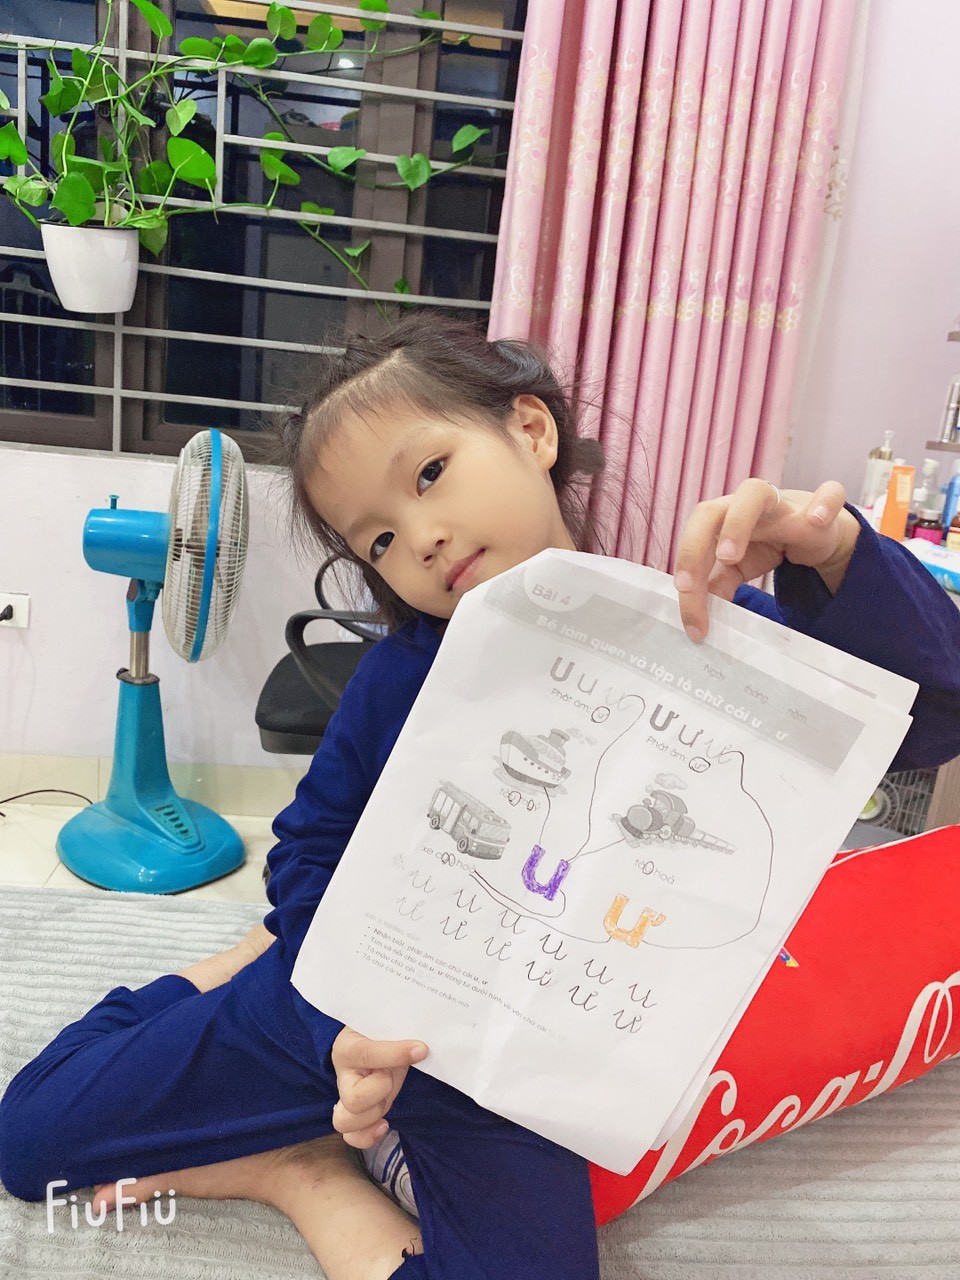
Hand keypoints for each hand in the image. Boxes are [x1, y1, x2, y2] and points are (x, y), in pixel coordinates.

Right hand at [331, 1027, 427, 1149]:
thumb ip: (401, 1029)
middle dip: (381, 1091)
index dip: (394, 1054)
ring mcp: (346, 1096)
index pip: (365, 1053)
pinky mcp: (355, 1114)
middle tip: (392, 1076)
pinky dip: (366, 1136)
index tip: (421, 1049)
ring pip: (345, 1121)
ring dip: (374, 1113)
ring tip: (388, 1097)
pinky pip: (351, 1136)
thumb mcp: (390, 1025)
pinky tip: (384, 1125)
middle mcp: (343, 1074)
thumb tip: (422, 1044)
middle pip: (352, 1099)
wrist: (375, 1039)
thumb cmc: (383, 1031)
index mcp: (348, 1046)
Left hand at [673, 478, 860, 641]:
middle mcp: (743, 508)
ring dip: (736, 523)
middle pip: (710, 511)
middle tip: (691, 584)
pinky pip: (827, 494)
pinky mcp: (819, 507)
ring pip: (754, 492)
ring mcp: (781, 504)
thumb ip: (716, 586)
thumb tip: (696, 617)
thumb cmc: (766, 544)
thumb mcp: (736, 570)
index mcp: (720, 521)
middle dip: (694, 545)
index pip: (694, 539)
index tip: (684, 596)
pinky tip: (816, 521)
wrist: (815, 533)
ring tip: (730, 557)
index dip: (685, 565)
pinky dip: (823, 504)